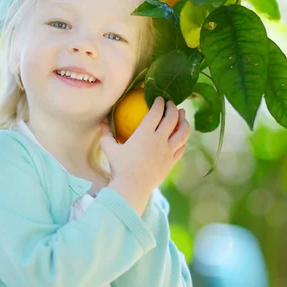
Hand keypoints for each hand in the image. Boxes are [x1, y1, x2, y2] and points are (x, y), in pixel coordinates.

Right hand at [99, 97, 189, 214]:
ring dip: (184, 121)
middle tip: (171, 104)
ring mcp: (168, 151)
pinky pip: (181, 148)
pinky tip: (181, 137)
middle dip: (173, 108)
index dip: (159, 103)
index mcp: (145, 133)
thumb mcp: (110, 149)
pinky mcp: (171, 162)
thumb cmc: (120, 168)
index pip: (156, 112)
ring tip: (182, 116)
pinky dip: (183, 140)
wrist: (132, 188)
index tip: (159, 98)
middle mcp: (159, 140)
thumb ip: (107, 134)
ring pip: (182, 132)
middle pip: (172, 118)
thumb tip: (102, 123)